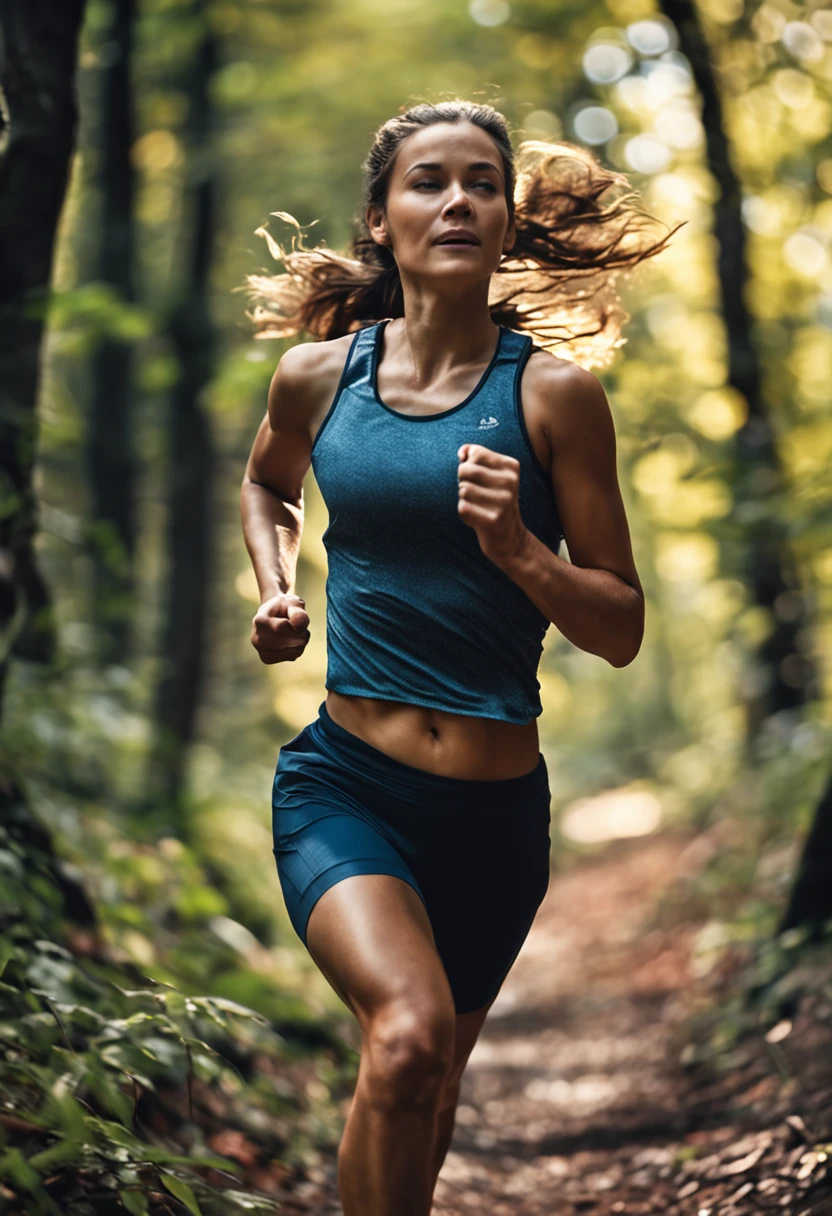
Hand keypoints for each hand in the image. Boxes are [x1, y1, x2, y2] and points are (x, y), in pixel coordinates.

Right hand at [250, 592, 309, 663]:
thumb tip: (299, 627)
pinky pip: (292, 656)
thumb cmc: (285, 607)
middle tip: (298, 624)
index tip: (296, 617)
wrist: (274, 613)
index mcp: (259, 620)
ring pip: (292, 651)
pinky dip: (298, 648)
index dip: (296, 623)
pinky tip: (291, 640)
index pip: (282, 627)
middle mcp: (256, 638)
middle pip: (288, 641)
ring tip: (294, 631)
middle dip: (300, 633)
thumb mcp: (294, 603)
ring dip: (300, 641)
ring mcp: (260, 651)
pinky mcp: (267, 659)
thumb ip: (299, 613)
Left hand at [457, 443, 528, 568]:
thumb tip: (462, 452)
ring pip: (462, 490)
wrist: (510, 538)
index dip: (468, 466)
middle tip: (476, 495)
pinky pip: (463, 508)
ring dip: (464, 500)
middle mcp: (510, 482)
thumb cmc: (494, 502)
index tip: (479, 479)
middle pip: (465, 470)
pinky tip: (477, 519)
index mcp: (511, 466)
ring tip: (479, 507)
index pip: (475, 453)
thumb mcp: (491, 476)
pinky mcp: (493, 520)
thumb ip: (475, 456)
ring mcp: (504, 501)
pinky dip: (464, 514)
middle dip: (463, 482)